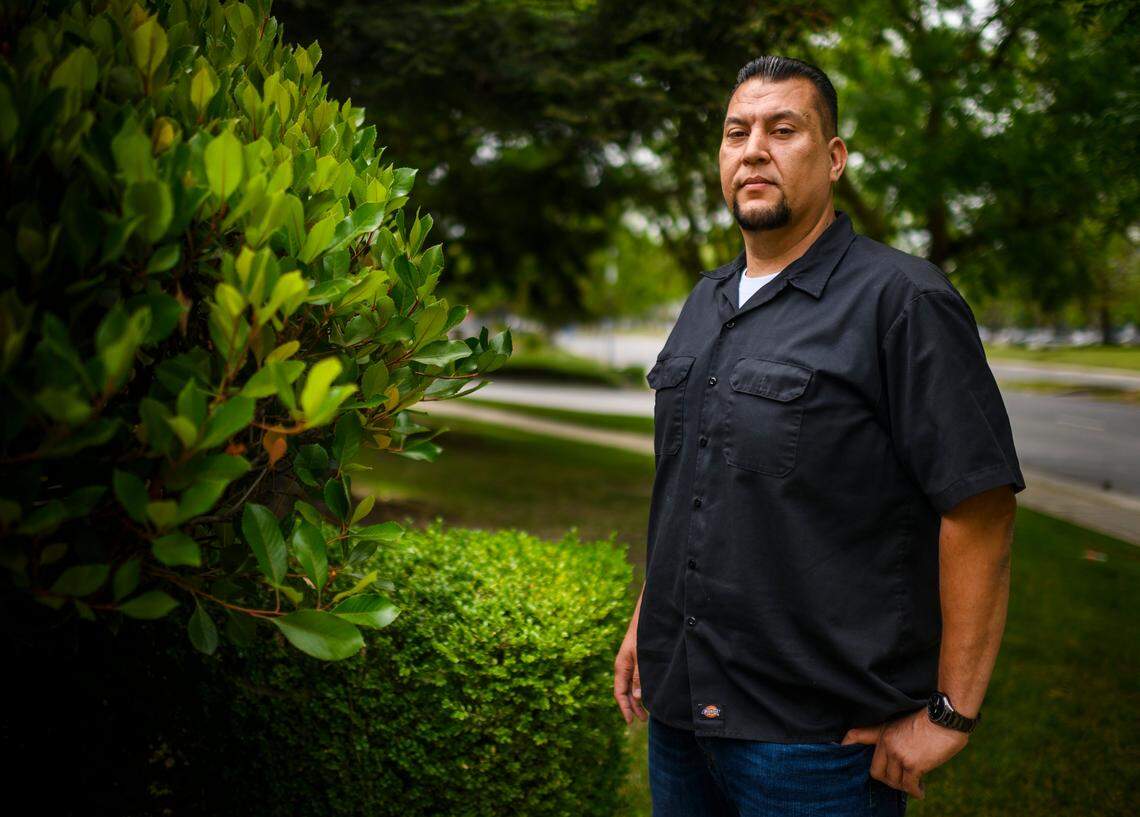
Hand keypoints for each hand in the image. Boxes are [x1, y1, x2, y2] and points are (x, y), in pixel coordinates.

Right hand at [613, 628, 647, 724]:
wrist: (647, 616)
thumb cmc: (643, 635)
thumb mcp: (642, 657)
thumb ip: (639, 676)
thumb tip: (637, 698)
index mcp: (621, 667)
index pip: (620, 693)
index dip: (625, 708)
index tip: (630, 722)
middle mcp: (623, 666)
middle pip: (625, 692)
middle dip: (632, 707)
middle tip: (643, 719)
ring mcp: (630, 662)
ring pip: (631, 686)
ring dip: (637, 699)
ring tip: (646, 711)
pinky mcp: (637, 659)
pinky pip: (635, 678)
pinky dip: (640, 689)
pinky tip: (647, 693)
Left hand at [841, 709, 969, 799]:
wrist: (945, 719)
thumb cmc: (930, 721)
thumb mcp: (903, 722)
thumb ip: (893, 736)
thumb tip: (895, 757)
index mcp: (883, 731)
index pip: (855, 736)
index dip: (845, 745)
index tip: (839, 749)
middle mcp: (886, 744)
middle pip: (876, 772)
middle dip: (888, 780)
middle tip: (900, 781)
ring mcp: (897, 754)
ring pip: (893, 781)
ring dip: (904, 786)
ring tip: (915, 784)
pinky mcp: (912, 765)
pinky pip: (909, 786)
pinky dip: (916, 791)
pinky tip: (921, 791)